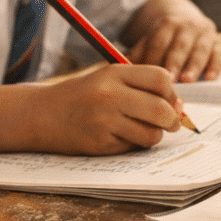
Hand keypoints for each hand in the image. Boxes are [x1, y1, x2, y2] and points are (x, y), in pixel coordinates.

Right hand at [35, 63, 182, 153]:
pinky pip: (132, 147)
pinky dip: (134, 144)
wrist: (41, 114)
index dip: (172, 92)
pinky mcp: (99, 144)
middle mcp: (109, 96)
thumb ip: (142, 86)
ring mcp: (104, 121)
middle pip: (161, 109)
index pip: (161, 78)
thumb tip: (179, 107)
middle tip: (171, 123)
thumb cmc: (83, 95)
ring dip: (154, 135)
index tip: (170, 100)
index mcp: (114, 73)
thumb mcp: (108, 78)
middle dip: (173, 119)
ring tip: (142, 129)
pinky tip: (120, 136)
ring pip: (151, 134)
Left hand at [126, 0, 220, 82]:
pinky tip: (210, 78)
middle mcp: (187, 26)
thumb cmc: (163, 37)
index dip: (154, 59)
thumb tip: (122, 73)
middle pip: (179, 46)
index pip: (159, 43)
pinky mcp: (217, 41)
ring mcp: (204, 33)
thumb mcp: (149, 38)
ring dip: (194, 66)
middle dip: (174, 63)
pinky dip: (215, 66)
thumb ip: (139, 53)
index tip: (149, 77)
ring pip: (200, 50)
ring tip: (188, 80)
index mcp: (167, 24)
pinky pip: (218, 54)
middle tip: (170, 81)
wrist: (184, 16)